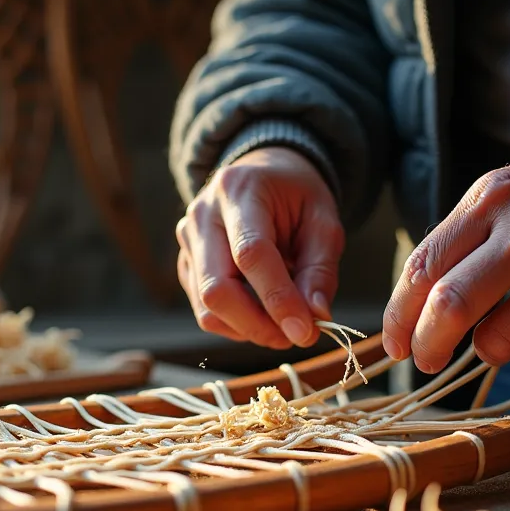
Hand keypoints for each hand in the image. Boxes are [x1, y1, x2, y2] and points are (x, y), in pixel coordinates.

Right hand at [176, 147, 343, 348]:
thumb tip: (315, 316)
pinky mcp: (185, 265)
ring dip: (250, 329)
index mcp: (239, 191)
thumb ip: (321, 269)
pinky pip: (205, 311)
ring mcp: (187, 242)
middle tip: (297, 335)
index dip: (277, 298)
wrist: (262, 175)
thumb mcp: (323, 221)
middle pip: (217, 289)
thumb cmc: (295, 196)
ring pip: (207, 309)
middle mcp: (202, 215)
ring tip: (284, 323)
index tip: (305, 332)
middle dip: (259, 325)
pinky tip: (263, 311)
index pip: (250, 254)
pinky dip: (238, 324)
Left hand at [383, 133, 509, 371]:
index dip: (398, 316)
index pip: (423, 268)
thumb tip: (409, 311)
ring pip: (495, 343)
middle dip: (426, 346)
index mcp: (494, 199)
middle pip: (450, 308)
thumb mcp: (506, 193)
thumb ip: (459, 241)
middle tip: (424, 360)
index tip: (393, 343)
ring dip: (490, 344)